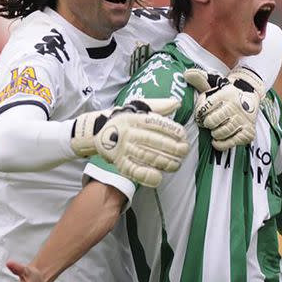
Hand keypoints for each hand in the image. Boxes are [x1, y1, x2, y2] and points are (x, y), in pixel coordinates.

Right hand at [70, 98, 189, 186]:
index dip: (171, 130)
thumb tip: (177, 103)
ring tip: (176, 164)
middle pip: (152, 140)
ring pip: (145, 156)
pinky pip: (132, 170)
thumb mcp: (138, 108)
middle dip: (171, 147)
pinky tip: (158, 178)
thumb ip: (158, 106)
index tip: (183, 135)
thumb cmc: (125, 120)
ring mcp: (122, 148)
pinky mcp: (118, 162)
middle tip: (184, 150)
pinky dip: (145, 176)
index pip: (155, 123)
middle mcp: (128, 132)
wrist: (97, 131)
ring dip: (164, 162)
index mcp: (134, 118)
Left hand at [184, 66, 263, 150]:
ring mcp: (243, 120)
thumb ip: (200, 79)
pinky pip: (230, 143)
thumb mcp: (215, 84)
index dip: (199, 112)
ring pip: (220, 133)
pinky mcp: (248, 133)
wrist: (251, 99)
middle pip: (212, 121)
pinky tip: (217, 140)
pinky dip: (221, 144)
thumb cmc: (227, 94)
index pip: (205, 107)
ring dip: (214, 133)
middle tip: (208, 122)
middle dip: (207, 123)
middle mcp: (236, 107)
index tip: (201, 114)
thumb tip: (186, 74)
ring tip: (215, 129)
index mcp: (226, 94)